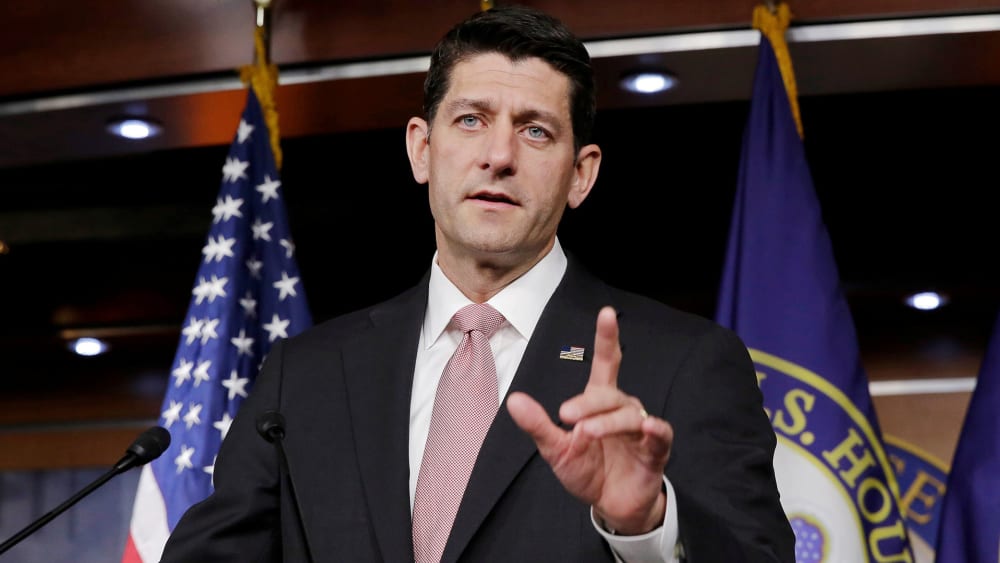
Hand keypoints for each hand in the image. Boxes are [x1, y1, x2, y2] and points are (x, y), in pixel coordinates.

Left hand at [506, 306, 673, 534]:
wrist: (611, 506)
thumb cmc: (586, 471)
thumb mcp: (555, 450)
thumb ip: (538, 425)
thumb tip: (513, 399)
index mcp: (599, 402)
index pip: (606, 363)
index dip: (607, 338)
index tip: (607, 313)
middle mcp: (623, 408)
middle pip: (609, 394)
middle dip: (587, 403)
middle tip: (565, 416)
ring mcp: (641, 429)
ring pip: (629, 414)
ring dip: (607, 422)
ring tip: (585, 434)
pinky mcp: (656, 451)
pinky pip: (659, 434)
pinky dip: (653, 429)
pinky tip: (645, 428)